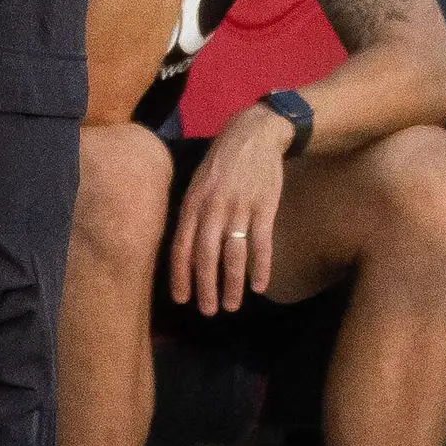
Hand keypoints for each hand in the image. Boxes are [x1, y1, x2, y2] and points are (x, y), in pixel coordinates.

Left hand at [169, 107, 289, 311]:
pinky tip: (260, 286)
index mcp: (192, 203)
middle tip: (208, 311)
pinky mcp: (264, 206)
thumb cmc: (222, 163)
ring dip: (232, 284)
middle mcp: (212, 208)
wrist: (254, 134)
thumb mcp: (197, 183)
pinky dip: (261, 267)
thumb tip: (184, 250)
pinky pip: (261, 243)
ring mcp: (239, 207)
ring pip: (233, 254)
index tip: (182, 299)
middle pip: (205, 255)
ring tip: (232, 306)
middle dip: (205, 286)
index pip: (181, 246)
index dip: (180, 275)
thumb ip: (191, 214)